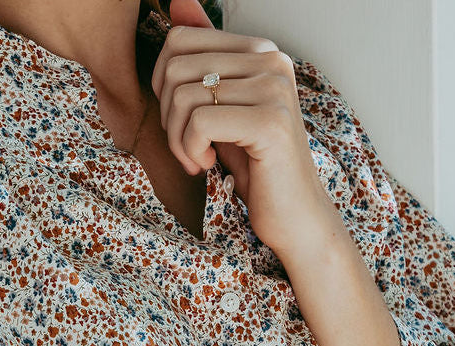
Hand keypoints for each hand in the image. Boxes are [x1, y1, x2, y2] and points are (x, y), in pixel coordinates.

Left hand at [149, 14, 341, 258]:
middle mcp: (270, 59)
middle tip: (188, 147)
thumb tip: (175, 1)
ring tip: (199, 159)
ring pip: (182, 96)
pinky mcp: (269, 120)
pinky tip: (208, 166)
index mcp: (258, 50)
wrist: (292, 214)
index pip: (178, 40)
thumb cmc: (253, 166)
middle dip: (167, 117)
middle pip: (174, 68)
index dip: (162, 87)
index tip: (182, 122)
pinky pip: (199, 123)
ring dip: (177, 140)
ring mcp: (273, 87)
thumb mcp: (219, 110)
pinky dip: (190, 152)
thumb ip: (202, 60)